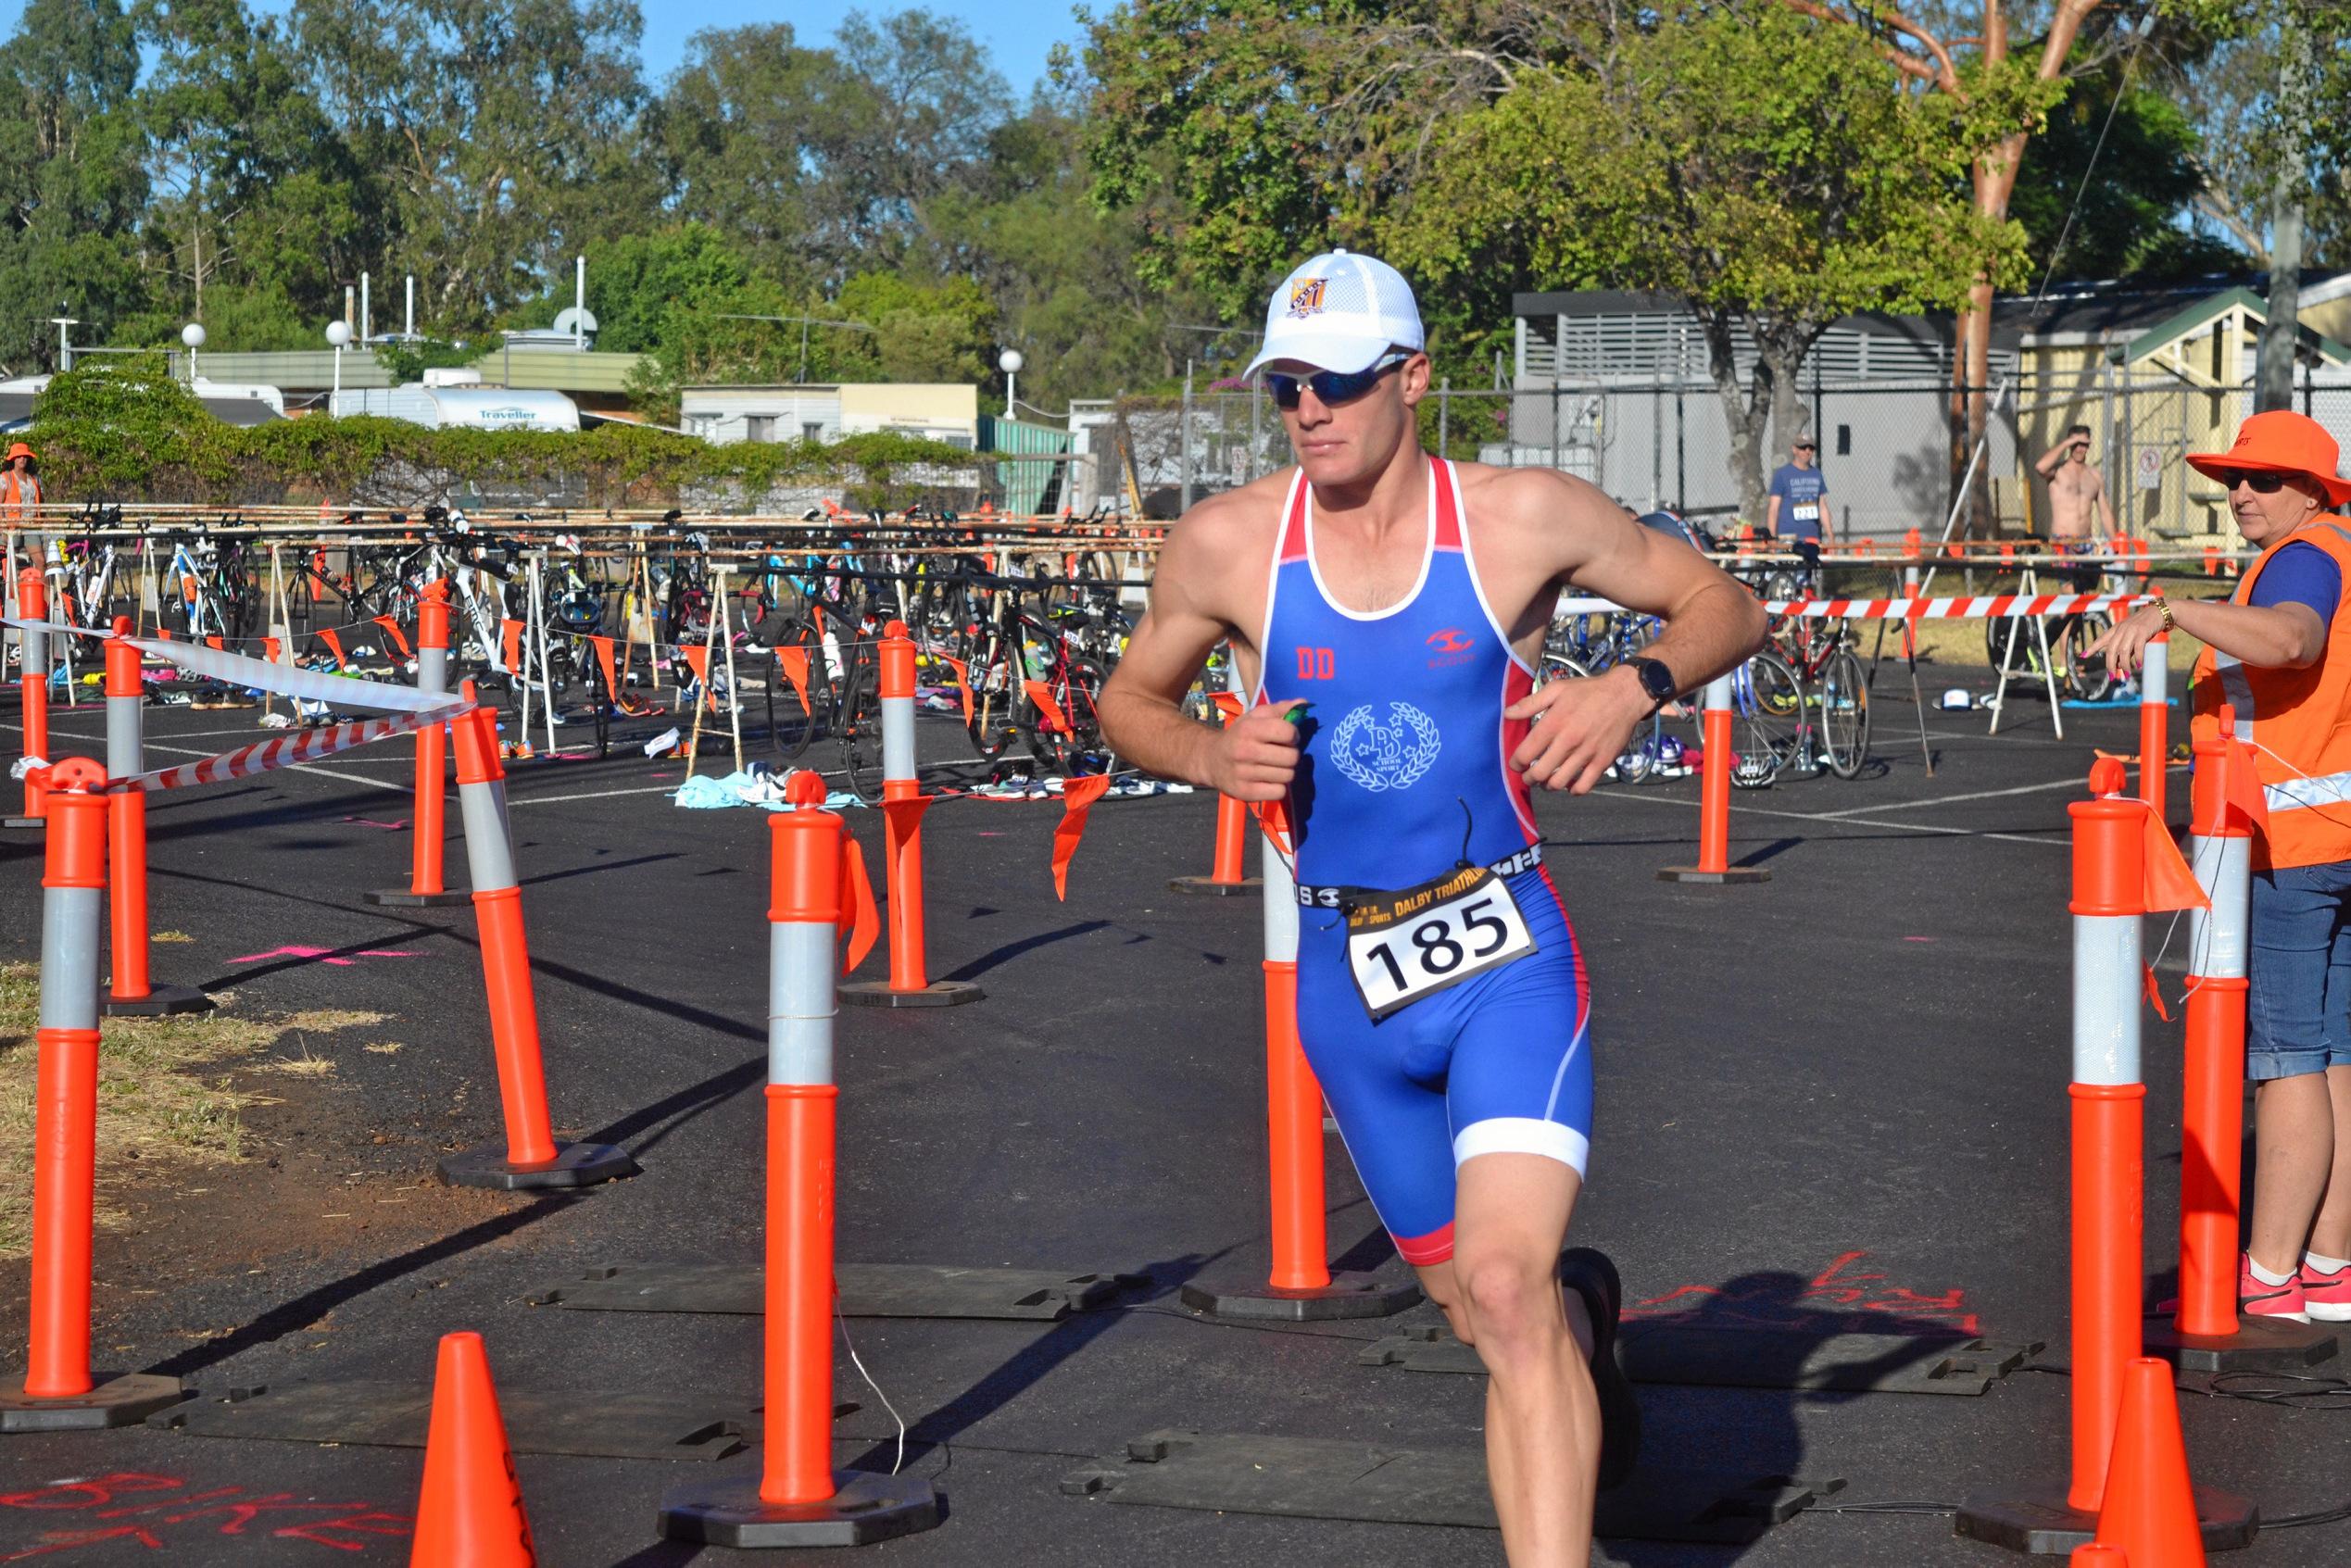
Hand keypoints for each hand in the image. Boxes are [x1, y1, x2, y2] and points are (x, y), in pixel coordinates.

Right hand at [1209, 698, 1305, 801]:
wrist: (1210, 759)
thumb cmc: (1238, 736)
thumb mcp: (1254, 718)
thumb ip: (1280, 709)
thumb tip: (1304, 703)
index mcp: (1248, 729)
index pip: (1288, 732)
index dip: (1293, 735)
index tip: (1286, 737)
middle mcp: (1245, 751)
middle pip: (1291, 757)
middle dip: (1291, 755)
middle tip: (1281, 754)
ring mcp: (1244, 774)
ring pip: (1287, 776)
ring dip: (1285, 771)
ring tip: (1274, 767)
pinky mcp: (1245, 792)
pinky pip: (1279, 792)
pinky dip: (1278, 787)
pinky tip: (1268, 780)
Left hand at [1505, 666, 1651, 792]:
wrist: (1625, 695)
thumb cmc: (1588, 691)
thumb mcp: (1557, 689)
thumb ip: (1530, 703)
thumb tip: (1507, 714)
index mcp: (1554, 723)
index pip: (1526, 753)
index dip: (1515, 763)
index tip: (1516, 764)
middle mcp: (1569, 741)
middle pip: (1539, 773)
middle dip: (1528, 778)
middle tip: (1528, 776)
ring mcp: (1586, 753)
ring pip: (1559, 783)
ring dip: (1547, 785)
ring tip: (1546, 780)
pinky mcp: (1603, 762)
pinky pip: (1583, 786)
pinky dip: (1572, 790)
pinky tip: (1569, 783)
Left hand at [2086, 604, 2165, 675]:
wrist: (2158, 612)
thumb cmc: (2143, 626)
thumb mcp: (2129, 635)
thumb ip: (2123, 648)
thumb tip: (2118, 665)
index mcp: (2116, 629)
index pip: (2101, 639)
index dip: (2092, 648)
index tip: (2083, 656)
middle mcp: (2121, 629)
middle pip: (2111, 650)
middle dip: (2110, 665)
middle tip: (2112, 676)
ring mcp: (2132, 630)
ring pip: (2123, 651)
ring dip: (2124, 665)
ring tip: (2127, 674)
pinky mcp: (2143, 632)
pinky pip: (2138, 648)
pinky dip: (2137, 658)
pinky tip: (2138, 666)